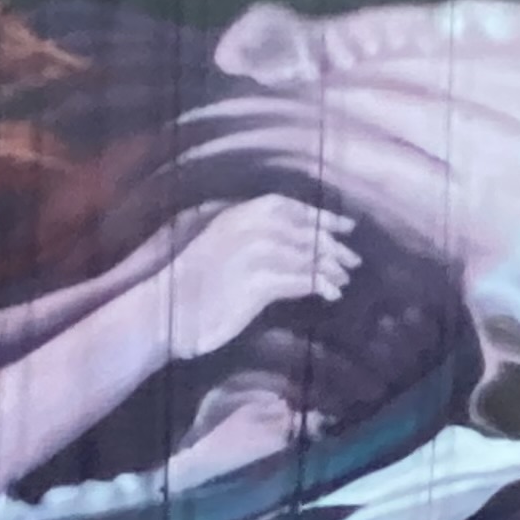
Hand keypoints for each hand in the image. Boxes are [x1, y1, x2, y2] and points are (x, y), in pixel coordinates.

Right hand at [160, 192, 357, 361]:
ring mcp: (252, 255)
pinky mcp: (257, 284)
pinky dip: (321, 285)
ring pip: (307, 255)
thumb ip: (249, 237)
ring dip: (331, 268)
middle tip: (352, 260)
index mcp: (235, 216)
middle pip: (304, 230)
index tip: (345, 226)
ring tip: (343, 280)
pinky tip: (331, 294)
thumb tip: (290, 242)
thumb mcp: (217, 248)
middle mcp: (246, 229)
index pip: (289, 207)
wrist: (166, 313)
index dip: (320, 215)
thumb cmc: (190, 287)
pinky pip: (301, 280)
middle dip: (333, 245)